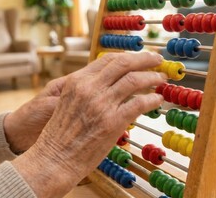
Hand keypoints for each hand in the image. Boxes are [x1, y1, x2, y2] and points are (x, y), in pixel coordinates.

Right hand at [12, 52, 165, 196]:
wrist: (54, 159)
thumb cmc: (60, 135)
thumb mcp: (68, 103)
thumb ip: (87, 90)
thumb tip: (112, 84)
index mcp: (77, 81)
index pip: (108, 59)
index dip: (128, 56)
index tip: (140, 57)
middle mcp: (89, 88)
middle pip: (123, 63)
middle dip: (144, 59)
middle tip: (158, 60)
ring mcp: (101, 104)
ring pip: (134, 80)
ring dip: (152, 78)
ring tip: (161, 79)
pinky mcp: (112, 122)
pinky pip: (139, 104)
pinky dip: (152, 100)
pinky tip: (157, 100)